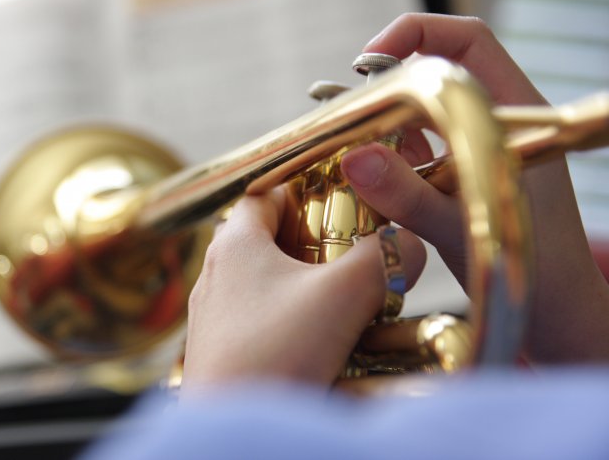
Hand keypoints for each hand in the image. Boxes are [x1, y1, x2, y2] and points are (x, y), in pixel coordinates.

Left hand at [182, 187, 425, 390]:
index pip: (267, 192)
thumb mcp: (343, 296)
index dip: (307, 189)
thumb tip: (409, 244)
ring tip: (349, 298)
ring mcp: (215, 316)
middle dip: (316, 241)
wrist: (234, 439)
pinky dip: (296, 319)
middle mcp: (216, 274)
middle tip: (356, 252)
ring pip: (269, 281)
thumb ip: (385, 258)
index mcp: (234, 243)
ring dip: (308, 284)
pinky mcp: (225, 352)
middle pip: (271, 237)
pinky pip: (264, 319)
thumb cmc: (276, 356)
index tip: (346, 200)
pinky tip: (325, 339)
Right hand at [341, 13, 608, 362]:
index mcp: (513, 112)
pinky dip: (384, 156)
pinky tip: (363, 174)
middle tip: (341, 110)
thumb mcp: (464, 228)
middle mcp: (491, 121)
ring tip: (343, 143)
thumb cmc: (533, 271)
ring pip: (416, 114)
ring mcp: (472, 148)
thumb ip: (410, 195)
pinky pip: (412, 150)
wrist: (554, 316)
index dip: (415, 34)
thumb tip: (354, 157)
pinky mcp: (454, 176)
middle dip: (382, 86)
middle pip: (432, 74)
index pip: (467, 41)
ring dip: (378, 124)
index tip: (366, 61)